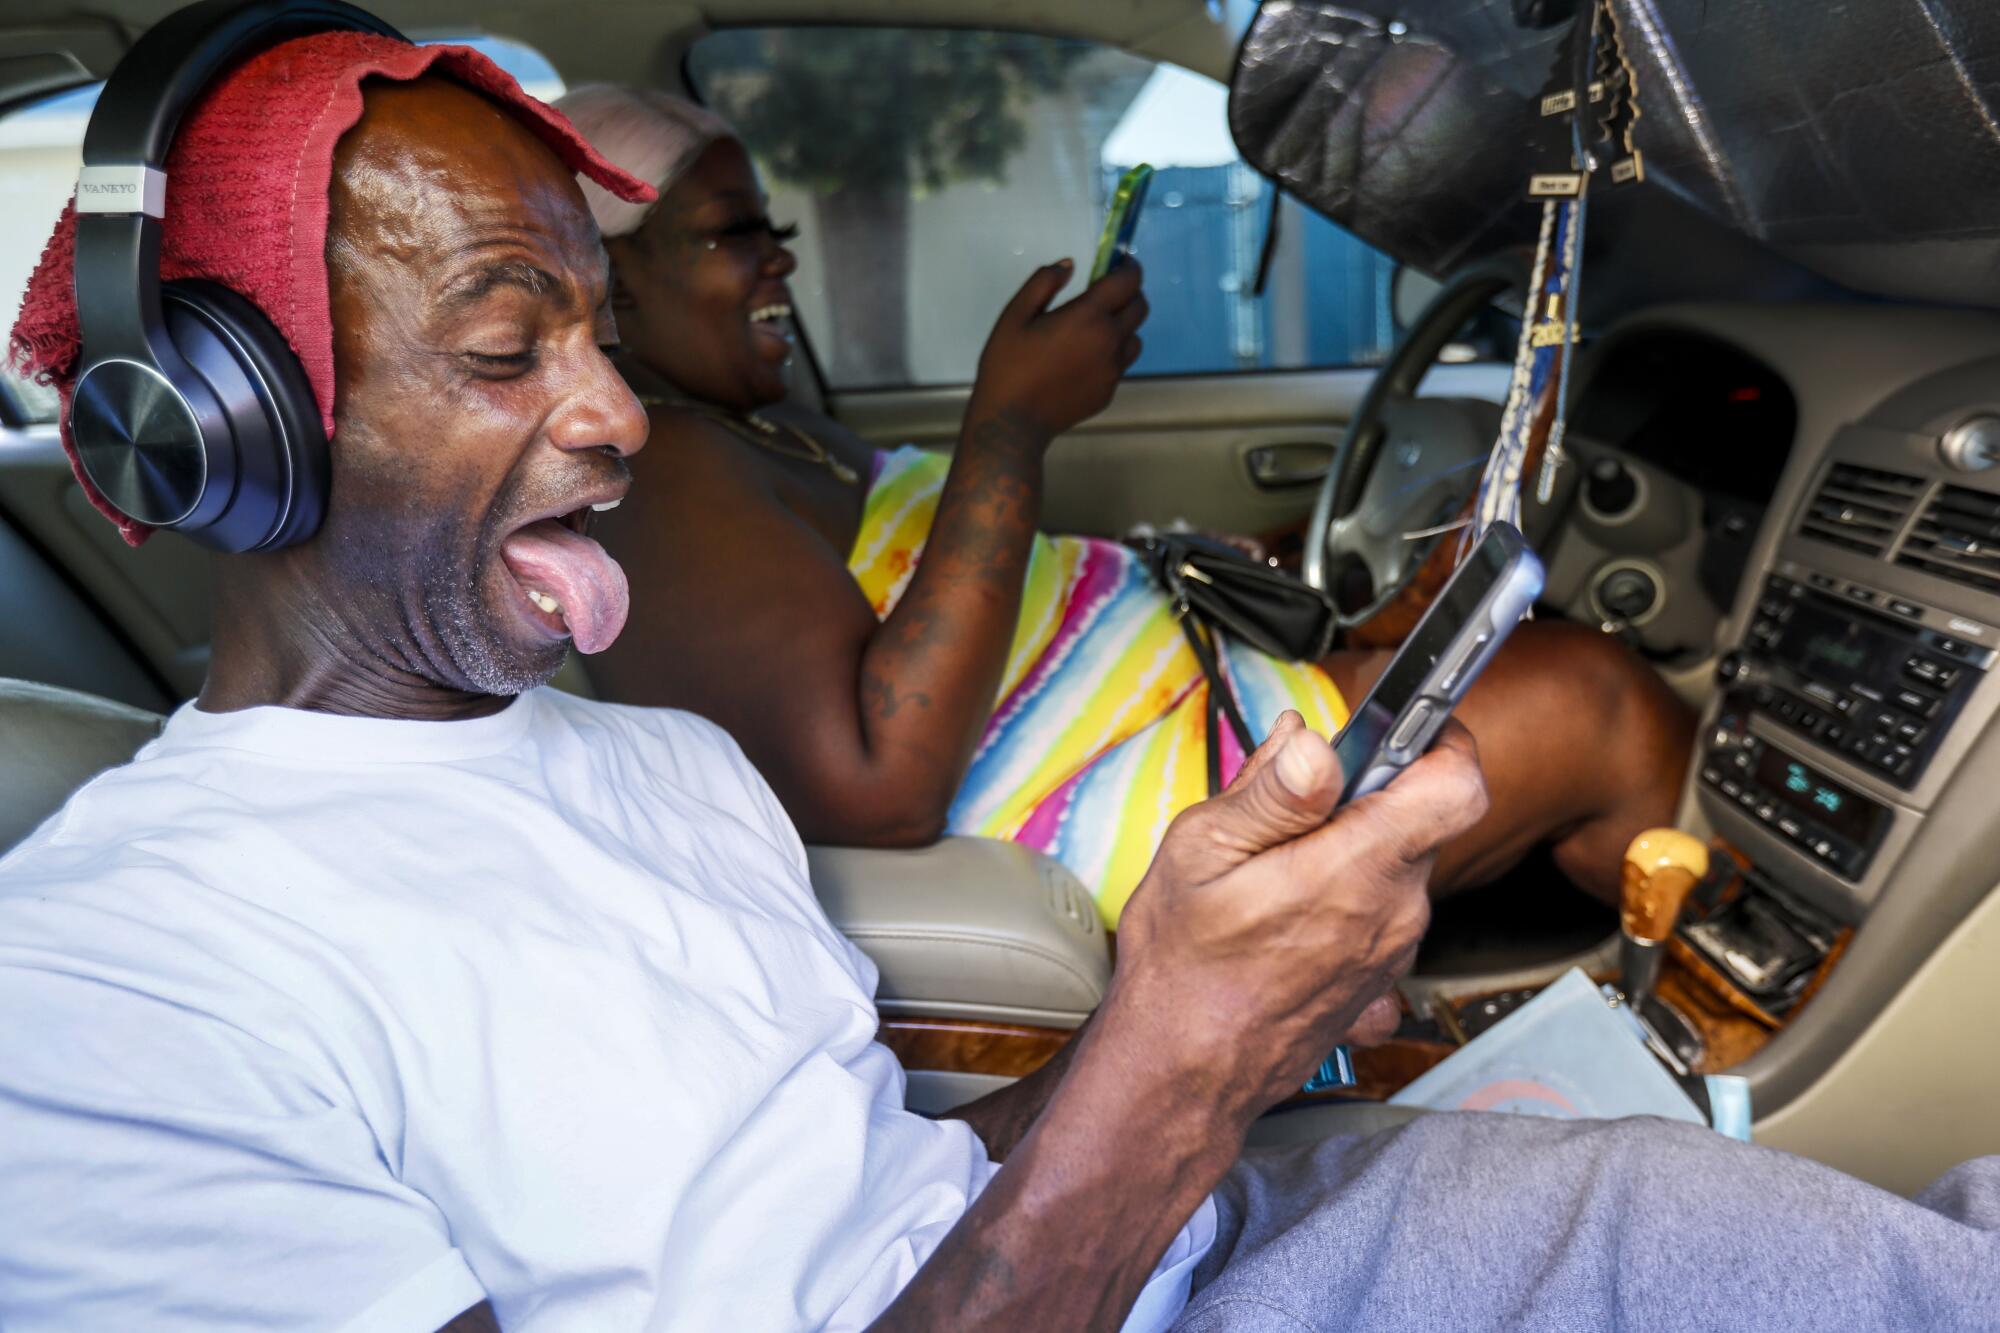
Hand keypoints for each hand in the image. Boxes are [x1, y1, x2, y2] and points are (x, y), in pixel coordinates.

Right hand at [969, 259, 1148, 442]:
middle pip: (1140, 307)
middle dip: (1128, 293)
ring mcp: (1113, 369)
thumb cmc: (1007, 366)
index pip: (1128, 281)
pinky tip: (1084, 358)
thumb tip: (1069, 264)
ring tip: (1095, 328)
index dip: (1129, 267)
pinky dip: (1112, 352)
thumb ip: (1043, 283)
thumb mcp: (1015, 316)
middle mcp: (1110, 340)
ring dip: (1123, 324)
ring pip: (1135, 336)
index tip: (1118, 262)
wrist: (1013, 422)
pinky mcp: (1110, 391)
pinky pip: (1122, 363)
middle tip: (1104, 293)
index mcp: (1088, 316)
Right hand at [1105, 712, 1489, 1128]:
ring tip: (1276, 869)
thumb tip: (1313, 739)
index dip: (1442, 741)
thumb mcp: (1202, 852)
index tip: (1401, 728)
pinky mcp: (1381, 979)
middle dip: (1365, 798)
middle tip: (1292, 808)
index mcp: (1358, 868)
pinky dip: (1347, 899)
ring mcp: (1393, 951)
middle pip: (1419, 821)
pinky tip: (1290, 913)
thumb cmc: (1184, 967)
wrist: (1184, 1071)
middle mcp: (1395, 912)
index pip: (1458, 785)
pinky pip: (1382, 914)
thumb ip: (1270, 791)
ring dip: (1350, 851)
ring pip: (1398, 867)